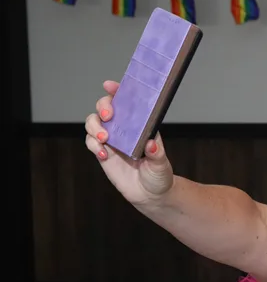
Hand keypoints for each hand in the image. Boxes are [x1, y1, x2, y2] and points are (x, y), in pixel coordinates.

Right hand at [84, 80, 174, 205]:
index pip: (128, 102)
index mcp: (141, 125)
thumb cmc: (159, 176)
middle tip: (108, 116)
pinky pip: (91, 142)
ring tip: (105, 138)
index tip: (110, 86)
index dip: (118, 91)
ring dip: (95, 126)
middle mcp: (125, 128)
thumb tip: (151, 144)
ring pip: (94, 122)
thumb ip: (156, 154)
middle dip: (103, 107)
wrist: (150, 195)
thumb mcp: (161, 165)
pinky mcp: (103, 152)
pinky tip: (103, 154)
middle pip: (105, 108)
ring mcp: (112, 139)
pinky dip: (93, 144)